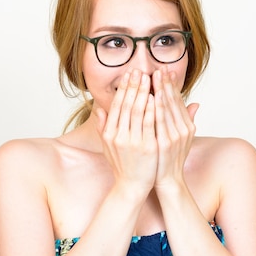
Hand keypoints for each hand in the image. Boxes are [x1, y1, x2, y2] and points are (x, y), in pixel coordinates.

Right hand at [95, 70, 157, 191]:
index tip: (129, 74)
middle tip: (139, 70)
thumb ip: (103, 127)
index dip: (123, 89)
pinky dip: (152, 108)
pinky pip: (150, 123)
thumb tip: (99, 109)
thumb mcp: (108, 146)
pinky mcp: (147, 147)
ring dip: (143, 92)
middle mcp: (119, 136)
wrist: (131, 186)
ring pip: (138, 111)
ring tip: (148, 78)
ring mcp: (133, 141)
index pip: (117, 105)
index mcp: (110, 133)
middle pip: (127, 105)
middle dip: (133, 86)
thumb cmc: (122, 166)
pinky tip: (156, 97)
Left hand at [152, 69, 198, 189]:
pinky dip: (156, 108)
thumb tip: (196, 103)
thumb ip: (187, 119)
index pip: (178, 101)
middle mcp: (184, 129)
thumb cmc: (168, 158)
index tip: (166, 71)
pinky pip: (160, 122)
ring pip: (167, 108)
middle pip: (173, 101)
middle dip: (166, 83)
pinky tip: (150, 97)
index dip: (172, 85)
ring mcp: (175, 136)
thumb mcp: (181, 138)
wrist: (167, 180)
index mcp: (187, 126)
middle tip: (159, 68)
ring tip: (153, 76)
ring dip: (160, 91)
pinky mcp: (166, 143)